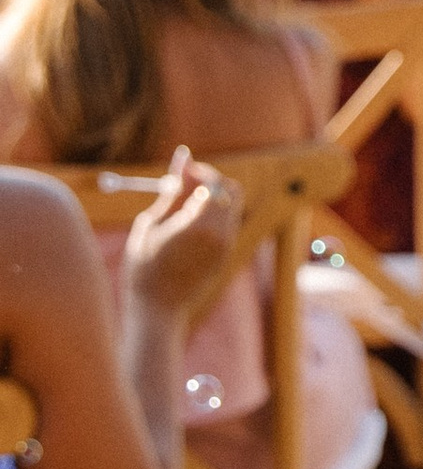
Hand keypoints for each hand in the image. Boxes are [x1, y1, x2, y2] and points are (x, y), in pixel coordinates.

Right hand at [123, 151, 245, 316]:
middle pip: (231, 192)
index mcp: (199, 226)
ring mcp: (226, 247)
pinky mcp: (226, 256)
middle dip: (212, 182)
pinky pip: (227, 224)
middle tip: (188, 183)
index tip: (184, 171)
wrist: (157, 309)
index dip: (201, 172)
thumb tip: (183, 158)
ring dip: (213, 198)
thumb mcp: (151, 223)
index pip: (215, 184)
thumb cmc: (144, 266)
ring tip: (182, 208)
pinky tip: (188, 225)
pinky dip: (214, 215)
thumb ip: (172, 191)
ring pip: (231, 207)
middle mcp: (220, 235)